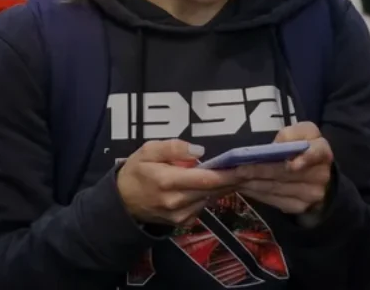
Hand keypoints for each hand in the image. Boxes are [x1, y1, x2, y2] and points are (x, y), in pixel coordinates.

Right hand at [116, 140, 241, 226]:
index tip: (244, 166)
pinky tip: (209, 185)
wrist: (122, 202)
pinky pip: (202, 206)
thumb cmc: (136, 171)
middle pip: (211, 190)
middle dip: (230, 179)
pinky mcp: (182, 223)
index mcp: (167, 181)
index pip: (204, 178)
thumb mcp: (148, 150)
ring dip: (221, 187)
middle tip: (247, 167)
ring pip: (209, 198)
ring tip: (232, 173)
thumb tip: (200, 151)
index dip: (226, 173)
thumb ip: (173, 147)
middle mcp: (176, 201)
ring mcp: (179, 215)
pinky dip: (208, 195)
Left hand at [232, 122, 334, 219]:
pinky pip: (271, 199)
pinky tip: (239, 186)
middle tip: (231, 169)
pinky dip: (253, 192)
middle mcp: (320, 176)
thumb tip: (276, 146)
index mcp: (322, 151)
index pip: (317, 153)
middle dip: (255, 170)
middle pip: (283, 173)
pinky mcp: (298, 207)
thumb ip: (292, 134)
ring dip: (248, 183)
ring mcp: (310, 195)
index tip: (291, 165)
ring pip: (273, 188)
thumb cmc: (304, 148)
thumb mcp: (303, 133)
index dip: (305, 159)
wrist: (317, 175)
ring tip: (227, 178)